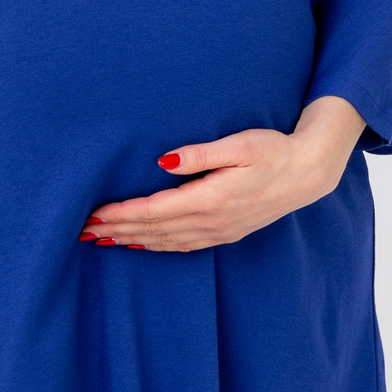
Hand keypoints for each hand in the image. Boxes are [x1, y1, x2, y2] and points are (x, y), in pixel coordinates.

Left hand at [79, 98, 366, 251]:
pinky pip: (183, 245)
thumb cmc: (273, 150)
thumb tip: (162, 162)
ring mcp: (219, 231)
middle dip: (117, 231)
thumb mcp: (239, 144)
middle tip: (83, 231)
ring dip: (132, 241)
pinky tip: (143, 244)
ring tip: (103, 240)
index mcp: (210, 199)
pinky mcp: (226, 232)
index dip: (121, 215)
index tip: (92, 215)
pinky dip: (158, 246)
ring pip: (166, 241)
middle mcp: (212, 221)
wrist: (308, 173)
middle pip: (153, 231)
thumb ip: (199, 154)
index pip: (153, 211)